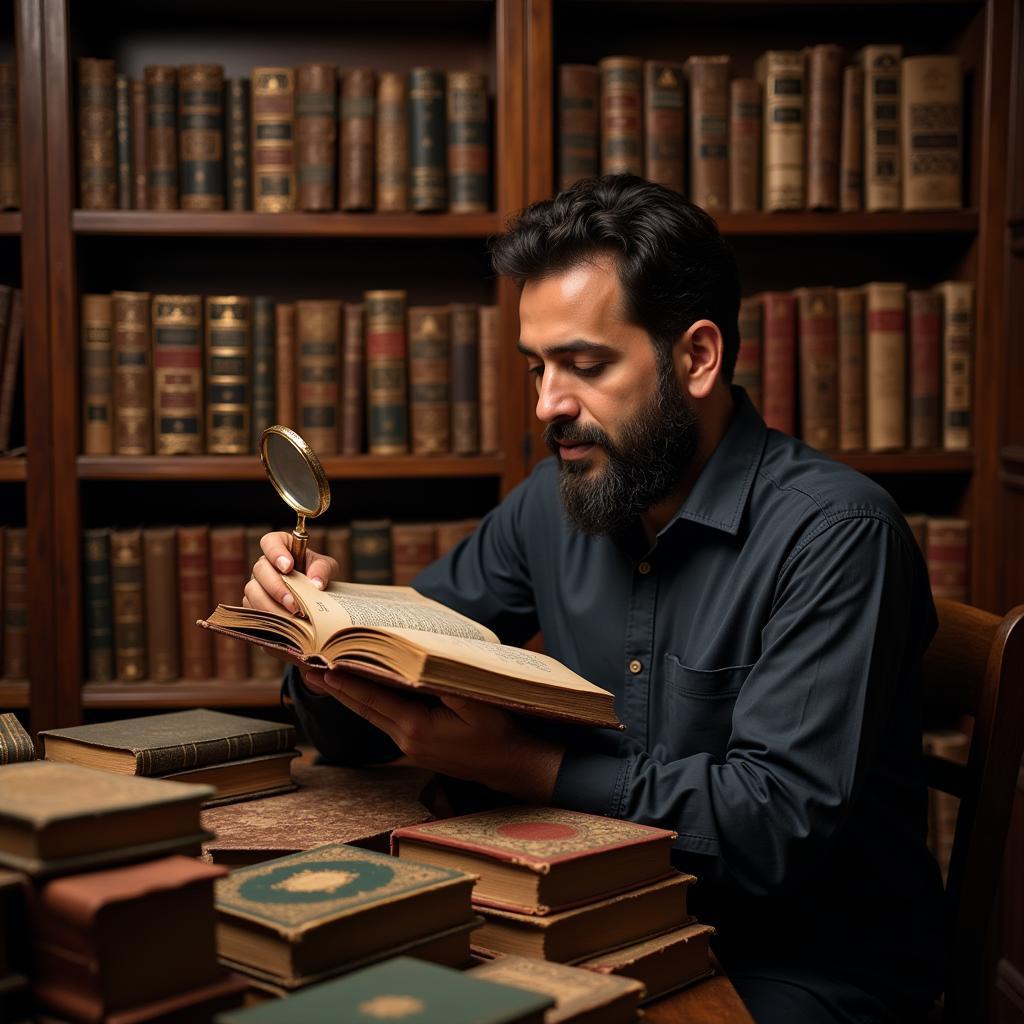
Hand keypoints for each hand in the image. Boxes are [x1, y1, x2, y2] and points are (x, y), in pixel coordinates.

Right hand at [243, 530, 337, 615]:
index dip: (275, 552)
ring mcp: (256, 582)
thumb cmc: (317, 575)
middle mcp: (265, 563)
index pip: (270, 541)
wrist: (314, 596)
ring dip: (271, 605)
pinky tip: (283, 623)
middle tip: (293, 604)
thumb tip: (316, 583)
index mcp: (282, 546)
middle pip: (260, 569)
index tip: (288, 567)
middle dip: (277, 588)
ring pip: (253, 590)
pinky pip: (252, 607)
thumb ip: (323, 569)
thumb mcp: (327, 567)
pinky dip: (267, 616)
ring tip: (291, 616)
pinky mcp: (253, 601)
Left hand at [304, 668, 564, 802]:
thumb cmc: (498, 734)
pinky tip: (358, 690)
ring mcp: (409, 745)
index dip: (348, 682)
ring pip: (370, 714)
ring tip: (320, 675)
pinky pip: (384, 719)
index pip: (374, 700)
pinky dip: (367, 702)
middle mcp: (406, 739)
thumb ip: (445, 685)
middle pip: (363, 708)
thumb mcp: (477, 705)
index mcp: (418, 729)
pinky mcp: (416, 745)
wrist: (511, 766)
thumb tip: (416, 665)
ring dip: (346, 694)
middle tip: (305, 668)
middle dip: (334, 687)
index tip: (321, 668)